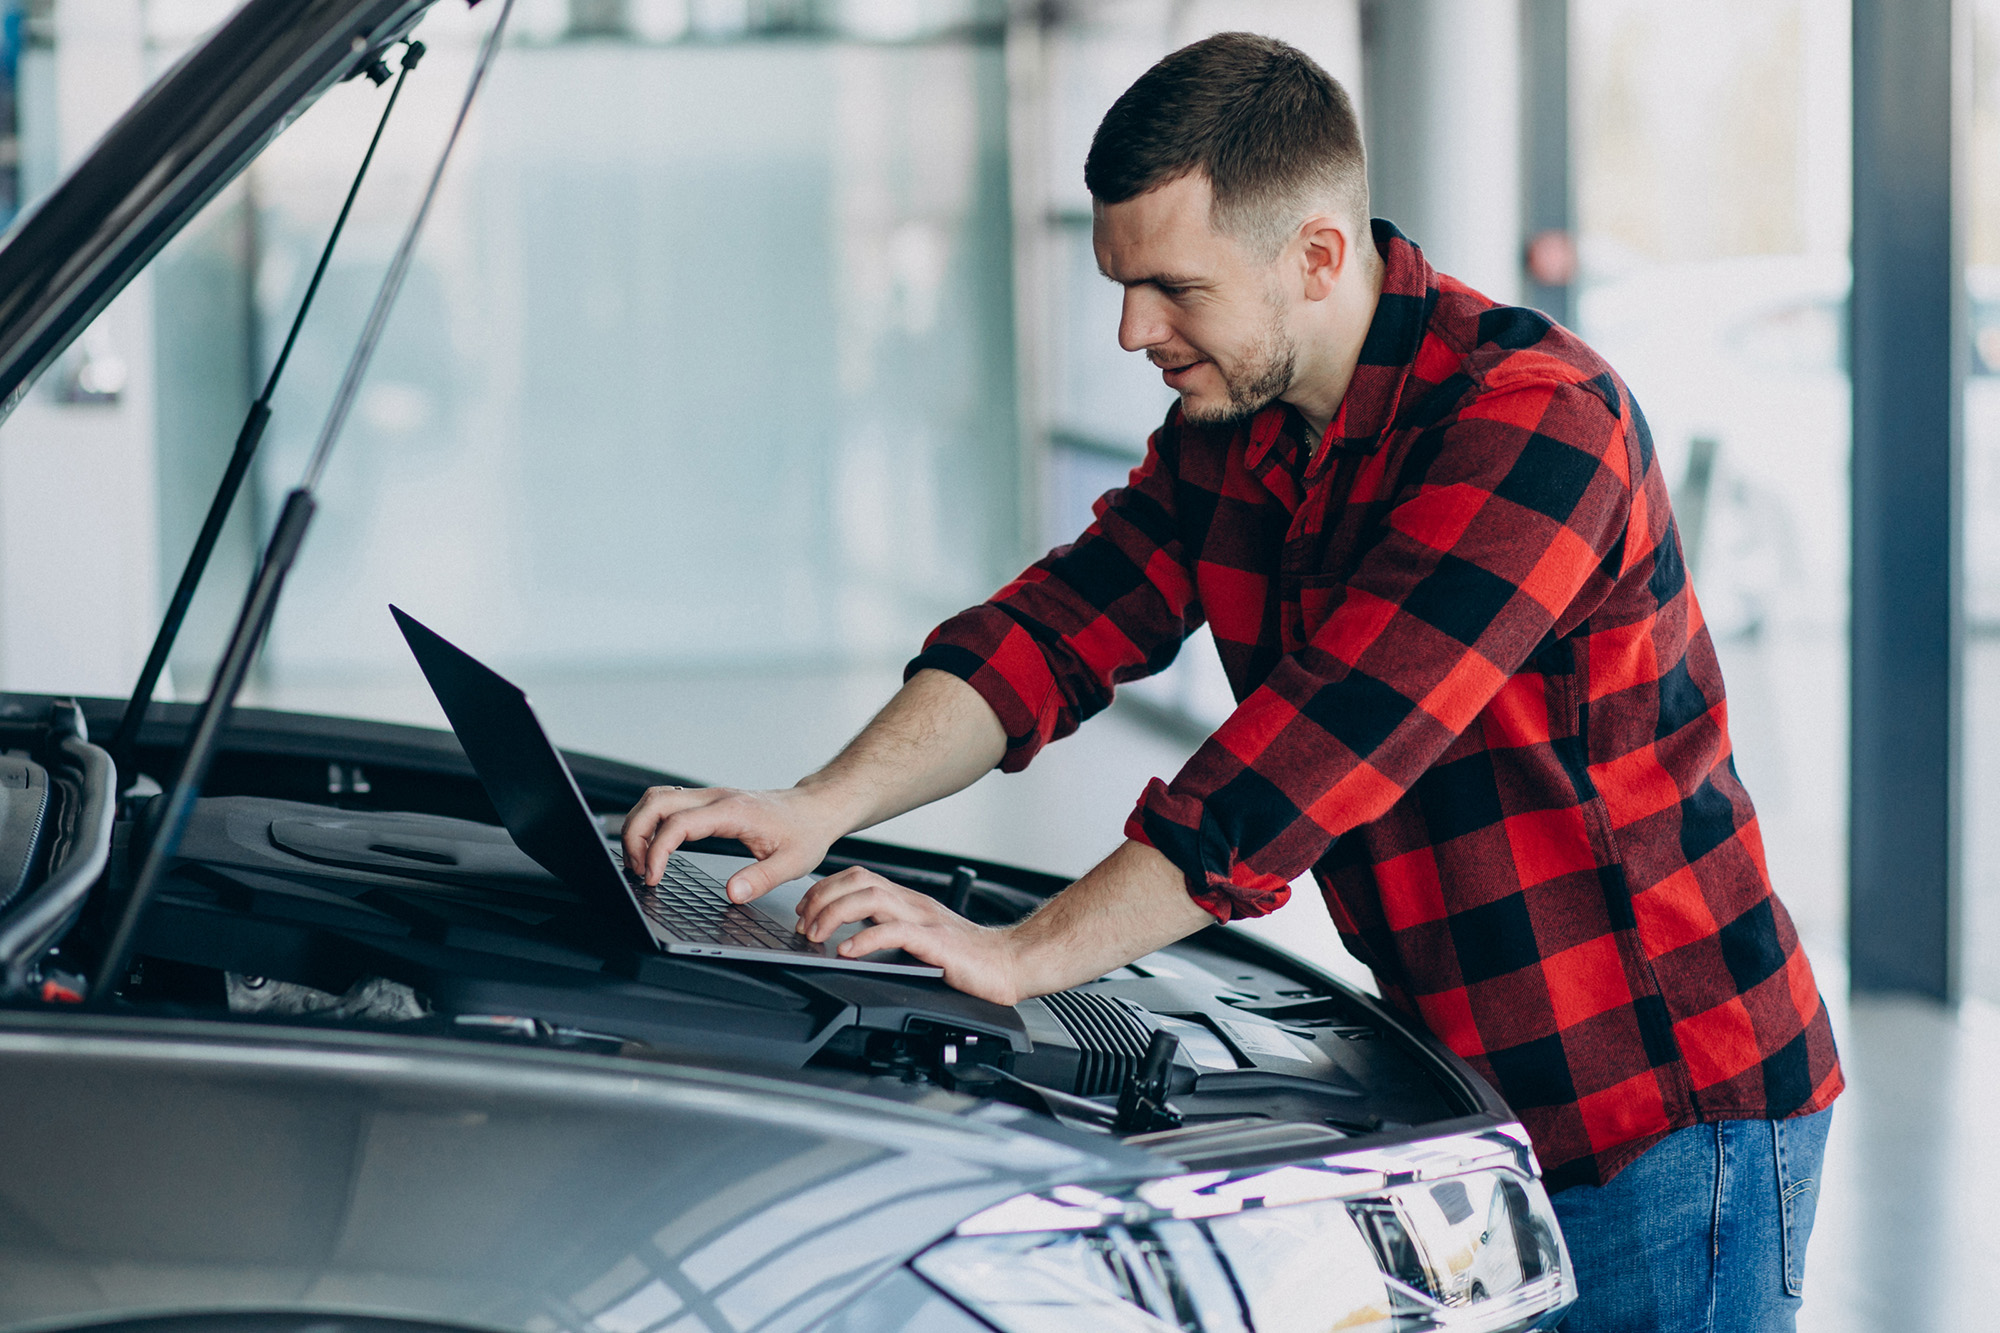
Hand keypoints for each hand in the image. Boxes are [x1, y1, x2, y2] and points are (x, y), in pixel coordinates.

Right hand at [621, 785, 845, 902]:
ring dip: (640, 826)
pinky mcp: (709, 803)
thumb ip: (761, 879)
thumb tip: (732, 895)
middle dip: (635, 835)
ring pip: (658, 798)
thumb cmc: (805, 832)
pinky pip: (669, 804)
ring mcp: (710, 797)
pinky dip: (652, 823)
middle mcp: (716, 799)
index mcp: (732, 812)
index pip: (678, 823)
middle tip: (637, 871)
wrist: (816, 808)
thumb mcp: (792, 863)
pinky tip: (653, 849)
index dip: (658, 851)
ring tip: (640, 862)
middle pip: (656, 802)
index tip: (653, 878)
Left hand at [795, 867, 1024, 1005]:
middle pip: (857, 879)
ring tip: (817, 935)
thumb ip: (890, 932)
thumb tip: (848, 940)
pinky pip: (893, 931)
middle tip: (804, 923)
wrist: (1010, 963)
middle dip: (821, 897)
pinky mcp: (935, 941)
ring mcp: (924, 919)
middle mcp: (912, 903)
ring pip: (870, 897)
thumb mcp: (919, 938)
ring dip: (834, 914)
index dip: (824, 888)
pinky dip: (864, 939)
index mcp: (907, 900)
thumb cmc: (967, 957)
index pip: (857, 877)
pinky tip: (847, 951)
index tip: (804, 909)